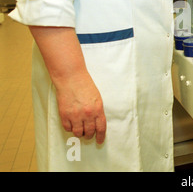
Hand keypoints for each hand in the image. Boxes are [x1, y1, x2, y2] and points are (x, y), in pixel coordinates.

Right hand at [28, 26, 106, 143]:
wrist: (71, 78)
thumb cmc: (85, 86)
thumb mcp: (97, 98)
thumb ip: (97, 110)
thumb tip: (96, 122)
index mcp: (98, 109)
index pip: (101, 128)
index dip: (100, 136)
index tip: (99, 141)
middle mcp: (87, 114)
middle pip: (89, 132)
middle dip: (89, 135)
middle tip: (88, 134)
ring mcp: (75, 115)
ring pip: (78, 132)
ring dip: (79, 133)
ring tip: (79, 129)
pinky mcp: (64, 114)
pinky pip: (67, 128)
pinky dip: (70, 128)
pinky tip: (71, 125)